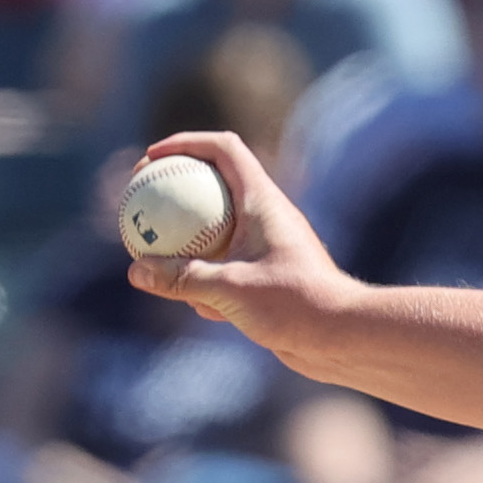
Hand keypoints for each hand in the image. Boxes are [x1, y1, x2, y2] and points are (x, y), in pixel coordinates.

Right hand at [126, 132, 354, 369]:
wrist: (346, 339)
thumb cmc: (298, 307)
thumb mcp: (232, 290)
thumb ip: (182, 278)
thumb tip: (136, 271)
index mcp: (264, 201)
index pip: (224, 149)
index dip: (185, 142)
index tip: (151, 159)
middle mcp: (268, 217)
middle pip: (216, 184)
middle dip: (177, 188)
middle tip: (141, 203)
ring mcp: (269, 247)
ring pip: (219, 231)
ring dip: (190, 242)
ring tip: (161, 263)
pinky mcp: (270, 277)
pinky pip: (230, 268)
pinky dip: (211, 282)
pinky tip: (202, 311)